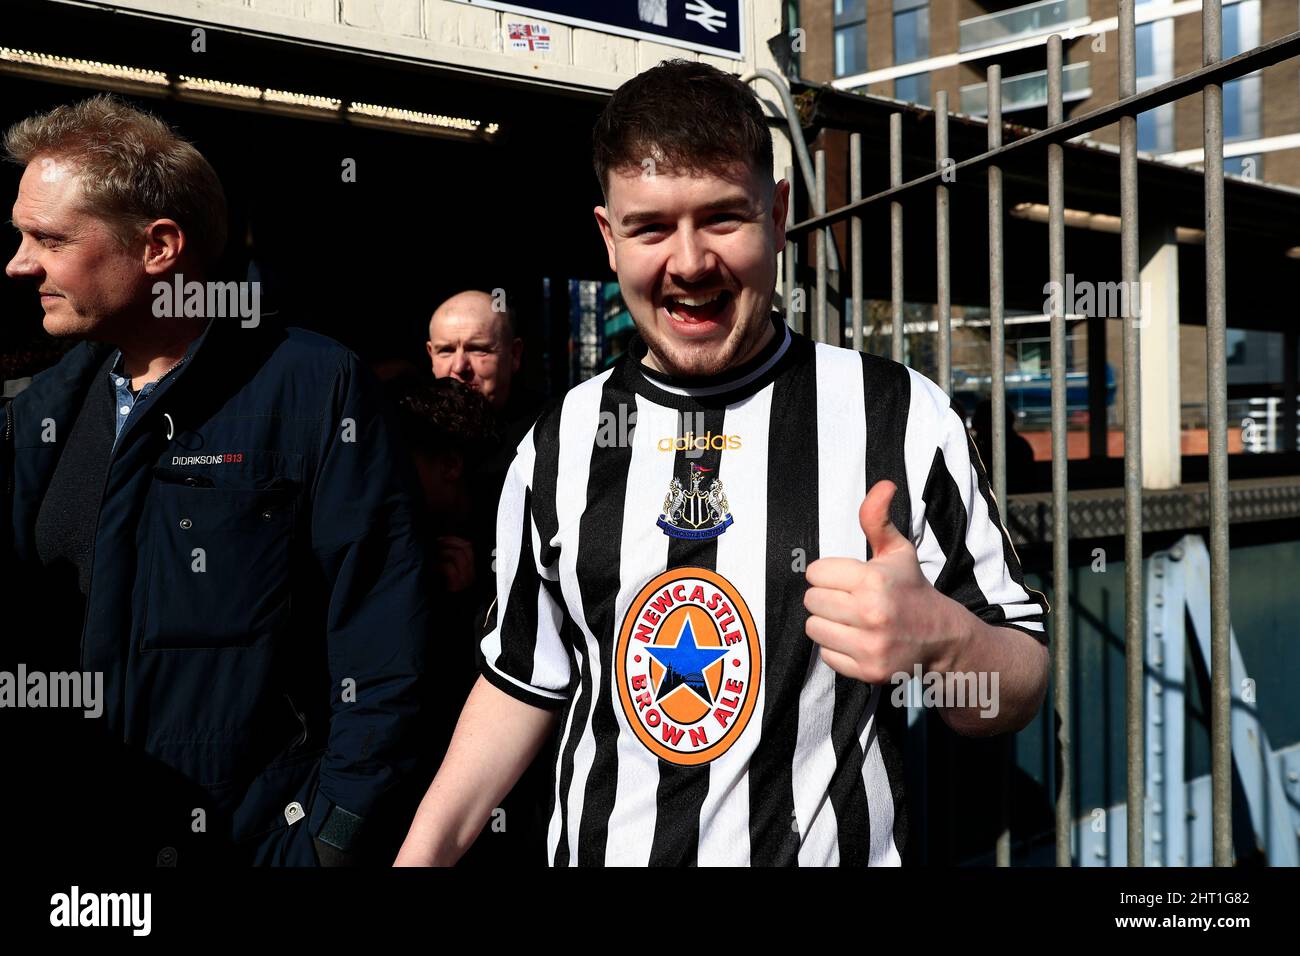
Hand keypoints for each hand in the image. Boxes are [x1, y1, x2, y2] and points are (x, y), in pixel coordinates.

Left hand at [435, 536, 475, 593]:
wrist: (447, 617)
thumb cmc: (444, 595)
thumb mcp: (450, 577)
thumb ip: (450, 564)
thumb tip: (439, 548)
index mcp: (471, 570)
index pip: (468, 547)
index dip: (455, 540)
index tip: (441, 539)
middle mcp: (471, 574)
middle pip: (466, 548)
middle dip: (448, 543)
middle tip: (435, 545)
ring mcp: (465, 581)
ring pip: (458, 556)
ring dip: (443, 553)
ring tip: (433, 557)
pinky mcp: (457, 587)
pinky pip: (450, 569)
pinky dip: (439, 565)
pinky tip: (433, 568)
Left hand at [803, 480, 966, 683]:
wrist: (942, 637)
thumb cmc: (911, 589)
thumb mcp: (897, 551)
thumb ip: (878, 519)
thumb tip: (882, 484)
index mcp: (874, 580)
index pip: (816, 573)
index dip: (829, 574)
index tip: (848, 579)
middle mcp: (872, 613)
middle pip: (811, 601)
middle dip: (826, 598)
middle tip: (849, 600)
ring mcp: (870, 645)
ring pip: (814, 628)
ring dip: (827, 623)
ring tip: (851, 620)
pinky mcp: (868, 671)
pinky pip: (826, 655)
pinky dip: (837, 649)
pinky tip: (858, 640)